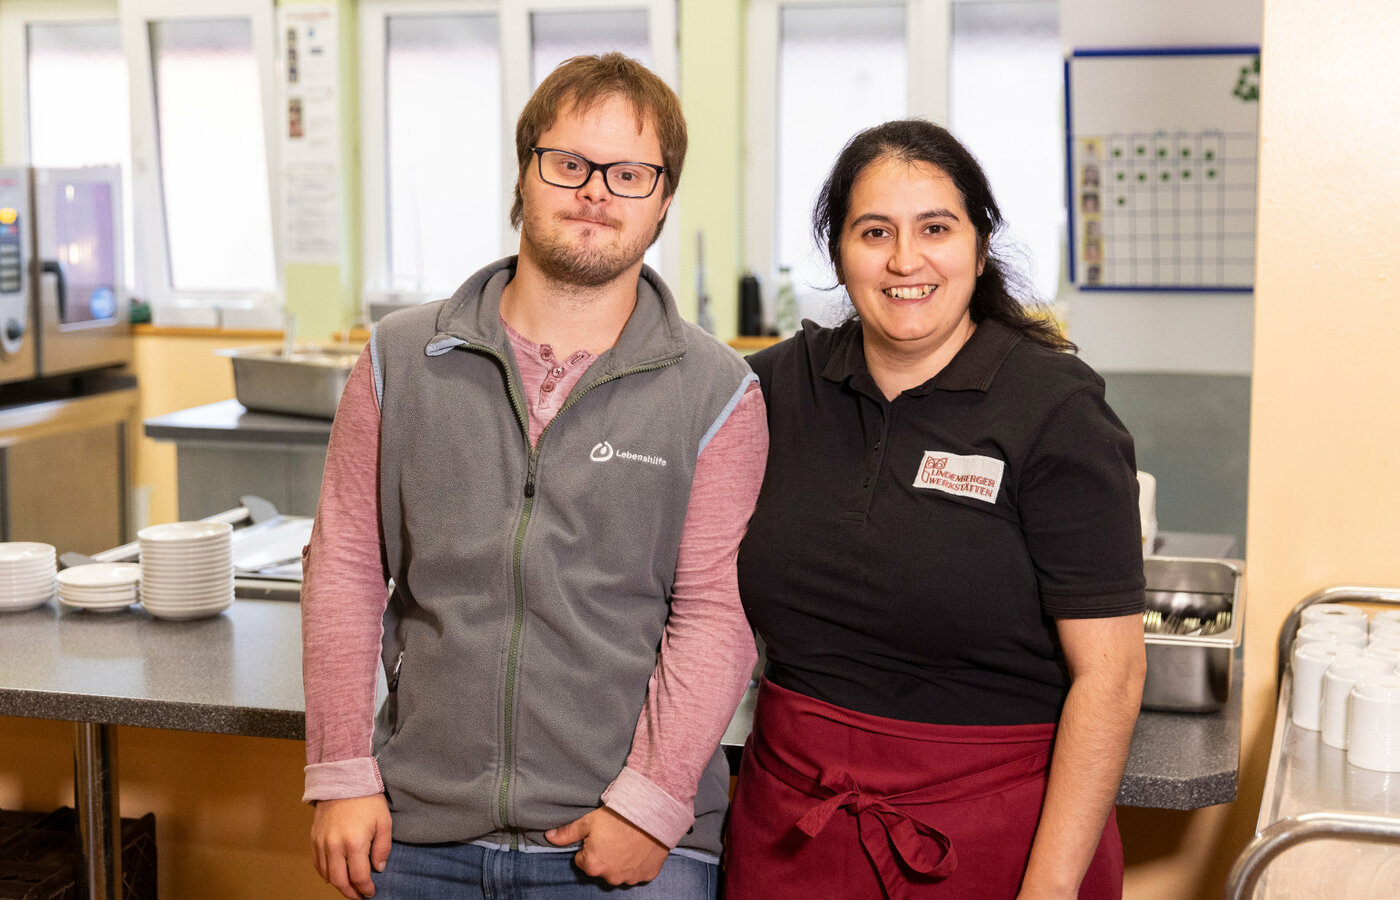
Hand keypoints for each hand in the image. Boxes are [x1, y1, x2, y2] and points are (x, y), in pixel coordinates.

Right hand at [311, 794, 392, 898]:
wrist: (343, 780)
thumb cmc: (368, 800)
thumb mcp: (384, 821)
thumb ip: (383, 848)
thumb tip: (378, 868)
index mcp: (355, 843)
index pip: (359, 876)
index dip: (365, 888)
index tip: (371, 892)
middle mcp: (335, 846)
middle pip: (340, 881)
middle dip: (350, 892)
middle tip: (359, 896)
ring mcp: (322, 843)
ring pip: (327, 875)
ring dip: (338, 885)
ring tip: (348, 887)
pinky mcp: (314, 838)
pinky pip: (317, 863)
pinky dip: (325, 873)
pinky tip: (334, 875)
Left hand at [545, 807, 668, 885]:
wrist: (652, 813)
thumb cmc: (618, 816)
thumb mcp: (589, 821)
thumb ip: (567, 833)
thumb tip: (549, 837)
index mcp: (592, 865)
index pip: (582, 860)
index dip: (588, 846)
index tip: (599, 835)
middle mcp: (610, 877)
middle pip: (601, 868)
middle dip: (604, 855)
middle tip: (613, 836)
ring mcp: (630, 878)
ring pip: (619, 872)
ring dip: (621, 861)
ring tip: (627, 840)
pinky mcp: (647, 875)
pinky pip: (637, 873)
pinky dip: (637, 863)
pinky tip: (639, 847)